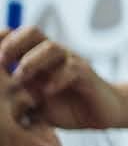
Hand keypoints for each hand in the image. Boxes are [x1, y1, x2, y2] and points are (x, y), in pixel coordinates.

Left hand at [0, 26, 125, 130]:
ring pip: (52, 47)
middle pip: (33, 32)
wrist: (100, 113)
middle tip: (2, 62)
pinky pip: (73, 68)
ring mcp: (72, 62)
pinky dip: (57, 78)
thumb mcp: (33, 104)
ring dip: (32, 61)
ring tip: (21, 78)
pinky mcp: (88, 75)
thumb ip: (15, 98)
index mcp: (38, 59)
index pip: (18, 37)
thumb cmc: (65, 107)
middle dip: (13, 44)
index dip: (3, 42)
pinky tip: (47, 92)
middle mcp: (54, 56)